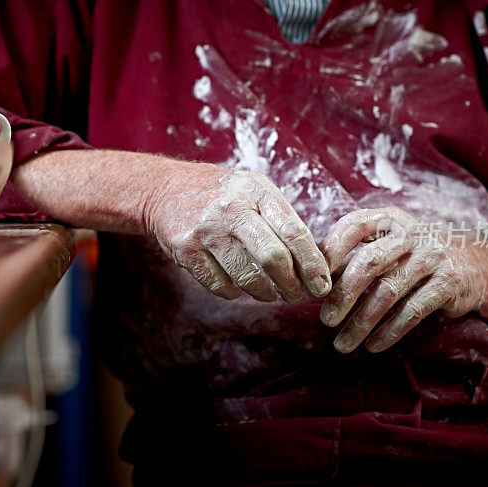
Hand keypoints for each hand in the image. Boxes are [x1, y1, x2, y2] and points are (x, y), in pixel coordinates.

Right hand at [145, 164, 331, 302]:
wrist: (165, 190)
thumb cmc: (223, 195)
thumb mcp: (254, 191)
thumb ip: (282, 220)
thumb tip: (315, 264)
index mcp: (257, 191)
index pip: (294, 232)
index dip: (312, 264)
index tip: (322, 285)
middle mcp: (232, 209)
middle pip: (273, 258)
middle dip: (291, 285)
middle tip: (297, 296)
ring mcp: (207, 229)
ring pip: (247, 277)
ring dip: (265, 293)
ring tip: (270, 293)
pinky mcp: (186, 249)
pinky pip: (220, 285)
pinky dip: (235, 292)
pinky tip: (238, 285)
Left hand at [318, 207, 484, 352]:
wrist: (471, 268)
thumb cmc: (410, 259)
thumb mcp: (385, 247)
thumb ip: (352, 257)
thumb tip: (310, 281)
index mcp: (389, 219)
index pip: (354, 226)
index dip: (330, 251)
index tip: (313, 280)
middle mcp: (411, 233)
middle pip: (369, 262)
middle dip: (343, 295)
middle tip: (325, 321)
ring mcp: (432, 256)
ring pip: (388, 291)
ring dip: (361, 322)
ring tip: (342, 344)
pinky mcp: (449, 282)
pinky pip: (413, 311)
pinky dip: (390, 331)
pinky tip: (373, 345)